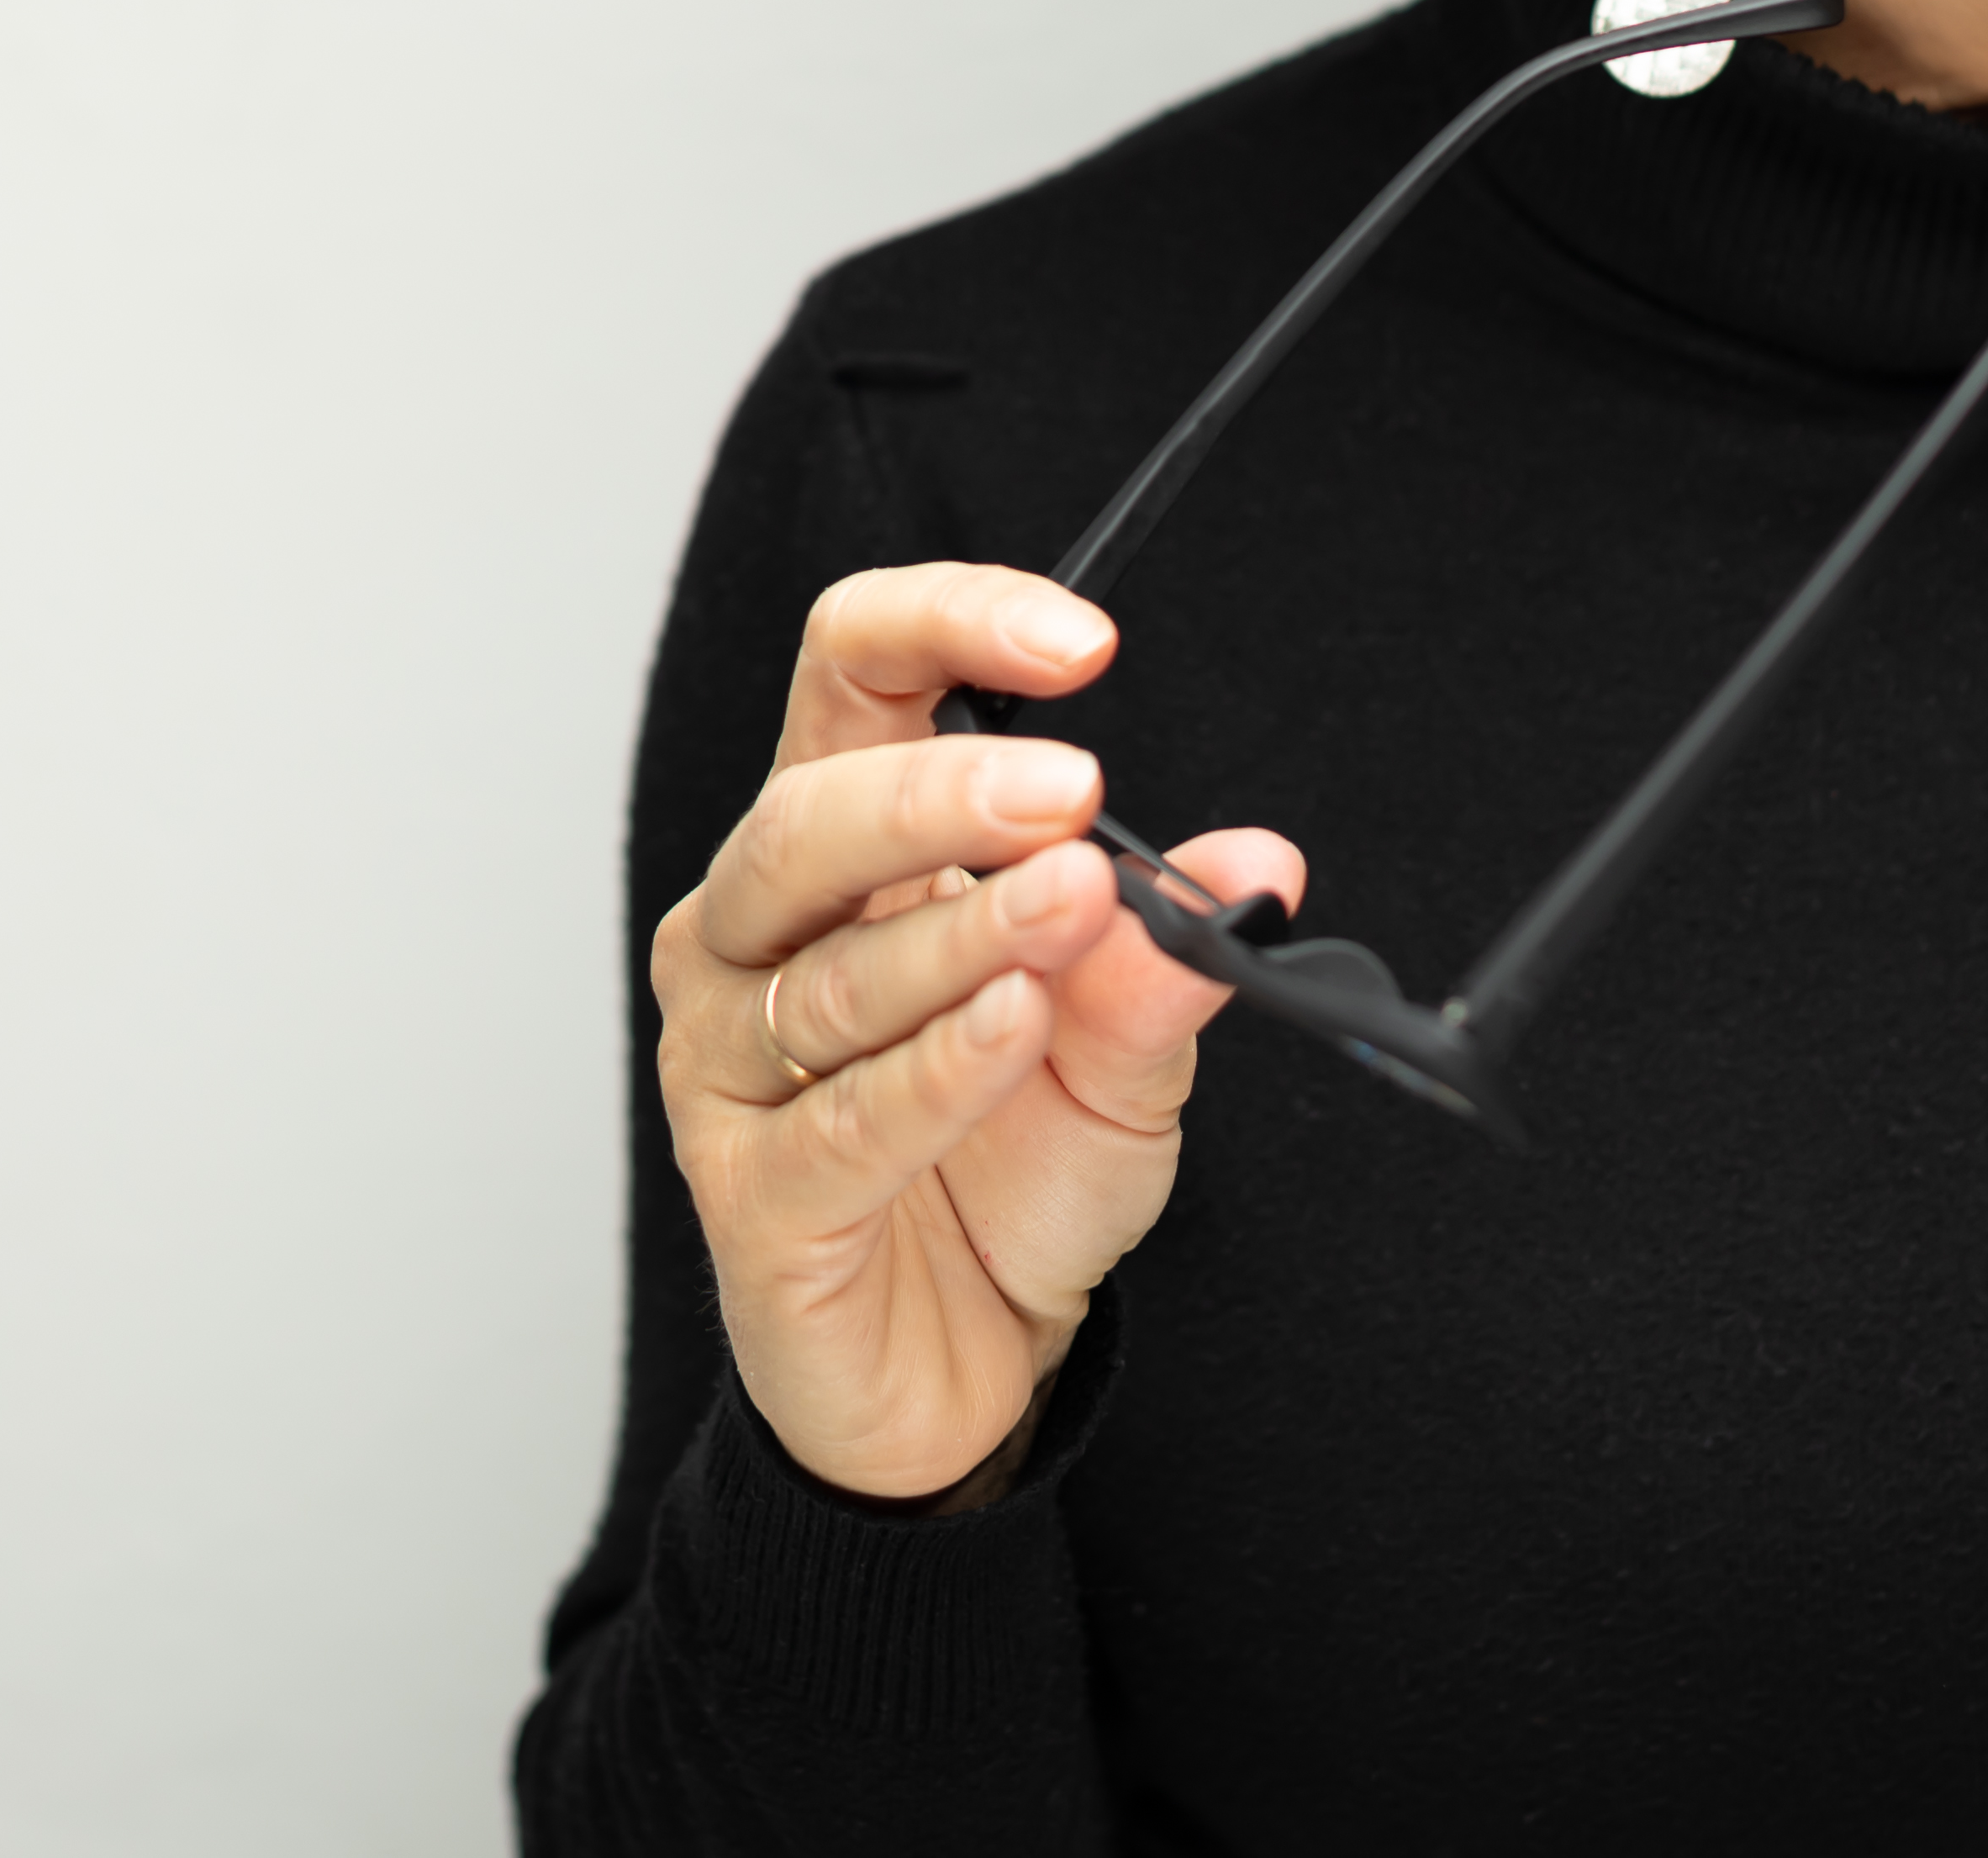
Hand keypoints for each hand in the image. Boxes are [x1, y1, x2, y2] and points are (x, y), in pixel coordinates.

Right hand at [648, 563, 1305, 1501]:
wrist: (969, 1363)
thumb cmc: (1017, 1171)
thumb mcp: (1124, 1052)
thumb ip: (1162, 956)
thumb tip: (1256, 868)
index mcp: (839, 849)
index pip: (850, 675)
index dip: (944, 624)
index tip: (1081, 641)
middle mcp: (753, 935)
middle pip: (807, 815)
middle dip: (943, 793)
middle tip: (1075, 792)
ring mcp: (730, 1065)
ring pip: (830, 974)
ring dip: (963, 933)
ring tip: (1074, 907)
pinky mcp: (750, 1197)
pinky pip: (839, 1122)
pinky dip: (933, 1071)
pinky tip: (1011, 1029)